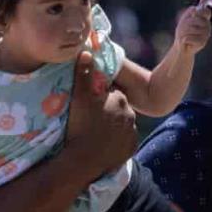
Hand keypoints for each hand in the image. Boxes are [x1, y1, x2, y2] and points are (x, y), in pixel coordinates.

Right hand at [64, 51, 136, 179]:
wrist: (83, 160)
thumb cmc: (80, 126)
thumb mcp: (79, 97)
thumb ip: (84, 74)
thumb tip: (86, 51)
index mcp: (119, 99)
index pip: (111, 93)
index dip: (100, 98)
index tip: (89, 105)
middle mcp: (131, 114)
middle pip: (117, 109)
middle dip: (108, 112)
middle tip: (91, 120)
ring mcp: (132, 133)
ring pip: (121, 125)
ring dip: (112, 127)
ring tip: (96, 133)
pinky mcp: (130, 149)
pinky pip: (124, 142)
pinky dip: (116, 142)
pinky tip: (104, 145)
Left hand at [171, 4, 211, 56]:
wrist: (181, 47)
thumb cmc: (183, 32)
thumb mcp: (185, 19)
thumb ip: (191, 11)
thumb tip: (199, 3)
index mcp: (204, 19)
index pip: (206, 11)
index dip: (199, 12)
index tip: (193, 15)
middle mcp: (208, 26)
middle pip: (196, 19)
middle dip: (185, 23)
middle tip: (182, 28)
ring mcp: (206, 34)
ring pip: (192, 29)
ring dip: (184, 32)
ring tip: (183, 36)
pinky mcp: (203, 42)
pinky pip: (190, 37)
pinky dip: (185, 39)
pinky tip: (185, 41)